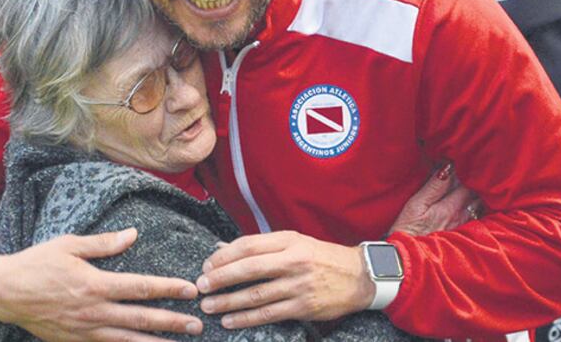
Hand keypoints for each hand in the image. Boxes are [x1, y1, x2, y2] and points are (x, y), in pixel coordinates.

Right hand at [0, 228, 202, 340]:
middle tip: (197, 325)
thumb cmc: (37, 263)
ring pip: (127, 340)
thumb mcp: (69, 245)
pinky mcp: (73, 341)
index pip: (141, 288)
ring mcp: (83, 330)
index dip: (169, 289)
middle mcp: (93, 311)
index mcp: (95, 284)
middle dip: (172, 322)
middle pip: (141, 319)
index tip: (190, 290)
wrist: (1, 292)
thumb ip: (104, 243)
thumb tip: (133, 234)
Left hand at [197, 231, 373, 327]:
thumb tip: (226, 249)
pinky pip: (269, 314)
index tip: (207, 264)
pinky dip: (246, 318)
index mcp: (290, 240)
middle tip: (200, 286)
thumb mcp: (297, 242)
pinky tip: (230, 320)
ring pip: (256, 294)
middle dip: (220, 278)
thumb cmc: (323, 257)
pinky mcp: (303, 306)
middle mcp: (293, 260)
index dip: (224, 255)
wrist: (360, 276)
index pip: (249, 245)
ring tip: (209, 305)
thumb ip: (264, 246)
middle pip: (249, 268)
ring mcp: (299, 285)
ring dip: (228, 301)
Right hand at [388, 162, 479, 235]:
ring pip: (479, 204)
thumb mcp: (415, 206)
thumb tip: (447, 167)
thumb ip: (433, 186)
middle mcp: (462, 217)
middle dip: (476, 179)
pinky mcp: (462, 236)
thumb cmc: (406, 230)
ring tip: (475, 181)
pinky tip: (473, 201)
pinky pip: (477, 216)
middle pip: (477, 192)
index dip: (467, 168)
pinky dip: (477, 206)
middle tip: (473, 166)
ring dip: (478, 192)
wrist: (406, 259)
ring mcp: (464, 227)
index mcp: (451, 208)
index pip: (467, 182)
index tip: (464, 158)